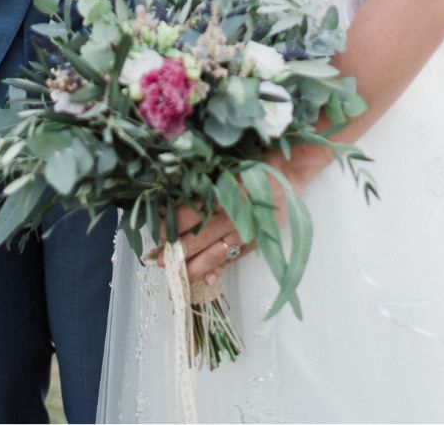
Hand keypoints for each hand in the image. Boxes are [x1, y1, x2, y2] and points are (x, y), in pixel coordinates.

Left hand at [156, 144, 327, 285]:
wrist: (287, 172)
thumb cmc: (252, 165)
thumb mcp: (225, 167)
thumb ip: (205, 183)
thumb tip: (177, 198)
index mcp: (221, 192)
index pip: (188, 213)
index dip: (170, 226)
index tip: (156, 233)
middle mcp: (231, 213)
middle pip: (198, 236)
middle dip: (176, 251)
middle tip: (159, 260)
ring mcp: (245, 230)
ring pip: (215, 253)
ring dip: (194, 265)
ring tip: (177, 274)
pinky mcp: (257, 239)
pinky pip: (236, 258)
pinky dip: (222, 269)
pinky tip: (209, 279)